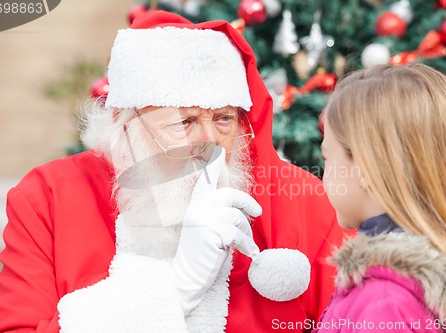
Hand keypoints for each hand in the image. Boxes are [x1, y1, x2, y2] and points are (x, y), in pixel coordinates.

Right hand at [172, 146, 261, 314]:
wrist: (188, 277)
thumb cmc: (203, 253)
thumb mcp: (210, 227)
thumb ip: (219, 212)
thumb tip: (240, 205)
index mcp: (195, 204)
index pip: (205, 180)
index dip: (213, 165)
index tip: (218, 150)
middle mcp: (197, 207)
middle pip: (229, 195)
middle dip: (246, 202)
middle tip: (257, 212)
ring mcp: (203, 218)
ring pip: (236, 217)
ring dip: (246, 233)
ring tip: (247, 245)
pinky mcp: (210, 231)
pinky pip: (238, 234)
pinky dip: (248, 245)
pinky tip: (252, 254)